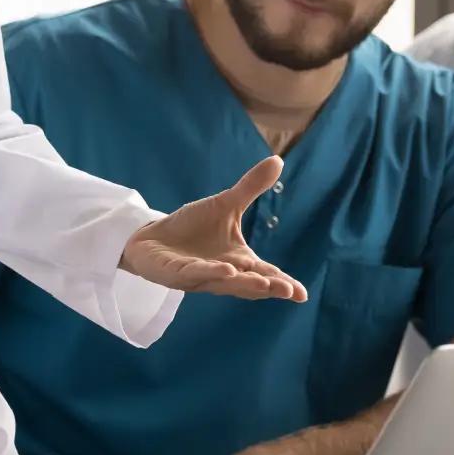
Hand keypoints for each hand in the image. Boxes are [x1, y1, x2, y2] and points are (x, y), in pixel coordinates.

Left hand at [120, 156, 307, 300]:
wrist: (152, 237)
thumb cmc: (192, 228)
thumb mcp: (225, 205)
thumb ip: (250, 188)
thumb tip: (278, 161)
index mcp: (237, 260)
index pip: (264, 273)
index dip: (282, 283)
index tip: (301, 294)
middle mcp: (222, 273)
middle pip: (249, 284)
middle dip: (268, 287)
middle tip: (288, 291)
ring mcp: (198, 276)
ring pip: (224, 283)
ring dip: (244, 285)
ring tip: (264, 285)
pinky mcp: (175, 273)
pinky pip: (194, 273)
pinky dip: (210, 273)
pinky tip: (226, 270)